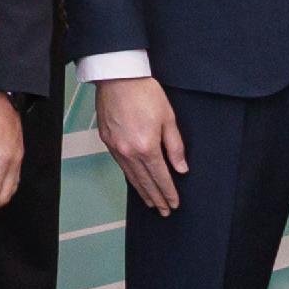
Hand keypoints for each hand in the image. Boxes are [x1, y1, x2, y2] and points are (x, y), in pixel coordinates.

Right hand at [96, 73, 189, 214]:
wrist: (118, 78)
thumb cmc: (145, 93)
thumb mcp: (168, 118)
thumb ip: (175, 146)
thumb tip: (180, 168)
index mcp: (146, 147)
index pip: (161, 176)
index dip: (169, 192)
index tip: (174, 203)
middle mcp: (129, 152)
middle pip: (145, 181)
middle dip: (156, 197)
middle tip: (163, 210)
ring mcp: (116, 147)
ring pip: (131, 176)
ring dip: (142, 191)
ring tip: (150, 202)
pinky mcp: (107, 140)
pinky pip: (120, 165)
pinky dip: (129, 176)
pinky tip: (135, 181)